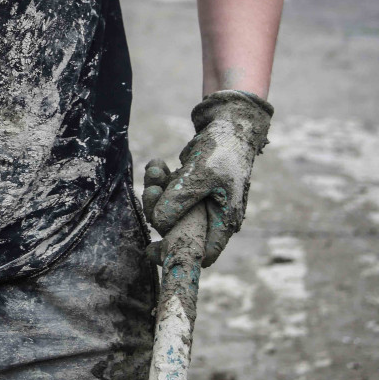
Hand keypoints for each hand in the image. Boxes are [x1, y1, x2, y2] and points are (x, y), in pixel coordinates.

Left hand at [142, 90, 272, 267]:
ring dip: (155, 191)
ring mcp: (198, 202)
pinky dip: (158, 179)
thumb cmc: (223, 152)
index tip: (152, 249)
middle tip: (149, 192)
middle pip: (177, 230)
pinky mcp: (188, 188)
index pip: (203, 253)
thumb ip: (180, 200)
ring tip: (155, 170)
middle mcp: (211, 216)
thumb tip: (157, 223)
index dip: (178, 254)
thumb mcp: (201, 176)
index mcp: (223, 220)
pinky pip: (167, 191)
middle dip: (158, 212)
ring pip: (168, 209)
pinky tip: (157, 163)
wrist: (229, 124)